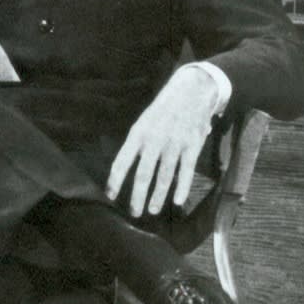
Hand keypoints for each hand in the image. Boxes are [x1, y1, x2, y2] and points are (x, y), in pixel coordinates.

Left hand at [107, 65, 220, 218]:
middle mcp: (154, 140)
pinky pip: (186, 171)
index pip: (122, 162)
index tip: (110, 196)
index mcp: (138, 133)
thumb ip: (136, 144)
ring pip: (164, 176)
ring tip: (152, 211)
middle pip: (143, 174)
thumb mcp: (143, 121)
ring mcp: (174, 144)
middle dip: (137, 196)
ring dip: (158, 196)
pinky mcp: (192, 146)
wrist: (191, 90)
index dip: (115, 181)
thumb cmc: (163, 109)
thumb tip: (124, 168)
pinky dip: (182, 188)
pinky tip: (178, 201)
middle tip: (134, 213)